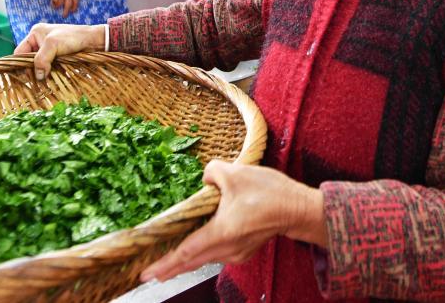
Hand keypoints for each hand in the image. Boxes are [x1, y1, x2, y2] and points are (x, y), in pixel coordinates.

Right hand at [15, 23, 104, 79]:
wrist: (93, 40)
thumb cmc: (73, 37)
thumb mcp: (53, 45)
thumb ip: (41, 59)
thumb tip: (37, 76)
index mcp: (35, 33)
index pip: (20, 51)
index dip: (20, 64)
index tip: (23, 77)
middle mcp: (40, 41)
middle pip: (28, 59)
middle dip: (31, 70)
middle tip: (34, 82)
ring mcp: (49, 49)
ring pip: (38, 65)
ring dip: (40, 73)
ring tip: (42, 83)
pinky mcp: (57, 56)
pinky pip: (47, 67)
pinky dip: (48, 73)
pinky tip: (49, 80)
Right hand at [49, 0, 78, 16]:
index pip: (76, 2)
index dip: (74, 7)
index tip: (72, 11)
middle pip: (68, 6)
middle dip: (66, 12)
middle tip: (64, 16)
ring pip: (60, 4)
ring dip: (57, 7)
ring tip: (56, 8)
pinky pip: (54, 1)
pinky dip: (53, 3)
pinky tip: (52, 4)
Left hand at [139, 161, 327, 282]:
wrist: (298, 209)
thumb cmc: (269, 192)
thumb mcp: (236, 172)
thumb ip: (212, 172)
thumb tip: (205, 179)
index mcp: (222, 232)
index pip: (186, 251)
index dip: (165, 263)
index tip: (146, 273)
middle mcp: (228, 248)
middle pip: (192, 261)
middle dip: (170, 268)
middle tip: (148, 273)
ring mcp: (237, 253)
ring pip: (204, 259)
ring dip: (186, 260)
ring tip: (167, 263)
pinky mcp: (244, 251)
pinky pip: (217, 255)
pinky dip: (202, 254)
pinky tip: (195, 250)